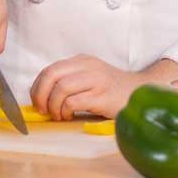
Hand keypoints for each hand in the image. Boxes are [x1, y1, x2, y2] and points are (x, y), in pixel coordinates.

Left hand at [29, 56, 177, 120]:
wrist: (140, 92)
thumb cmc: (111, 89)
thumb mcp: (89, 77)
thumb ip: (69, 81)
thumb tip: (41, 97)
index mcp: (81, 61)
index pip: (49, 69)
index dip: (37, 87)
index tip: (37, 102)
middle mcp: (87, 66)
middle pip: (51, 75)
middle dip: (40, 95)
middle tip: (43, 110)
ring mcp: (96, 80)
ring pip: (61, 88)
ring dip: (54, 106)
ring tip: (59, 115)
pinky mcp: (102, 96)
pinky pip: (74, 102)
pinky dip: (66, 111)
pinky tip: (70, 116)